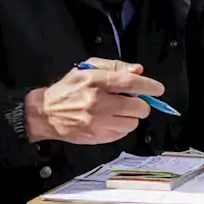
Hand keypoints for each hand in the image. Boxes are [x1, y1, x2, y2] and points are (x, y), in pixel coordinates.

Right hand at [24, 58, 164, 144]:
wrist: (45, 114)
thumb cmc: (68, 89)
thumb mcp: (88, 69)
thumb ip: (115, 67)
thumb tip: (138, 70)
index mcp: (96, 82)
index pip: (130, 84)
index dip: (149, 86)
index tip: (158, 89)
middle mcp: (98, 103)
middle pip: (138, 107)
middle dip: (141, 103)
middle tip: (133, 101)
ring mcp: (98, 122)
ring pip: (133, 122)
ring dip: (131, 116)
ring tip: (118, 111)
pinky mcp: (98, 137)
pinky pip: (122, 133)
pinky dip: (121, 127)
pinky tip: (110, 120)